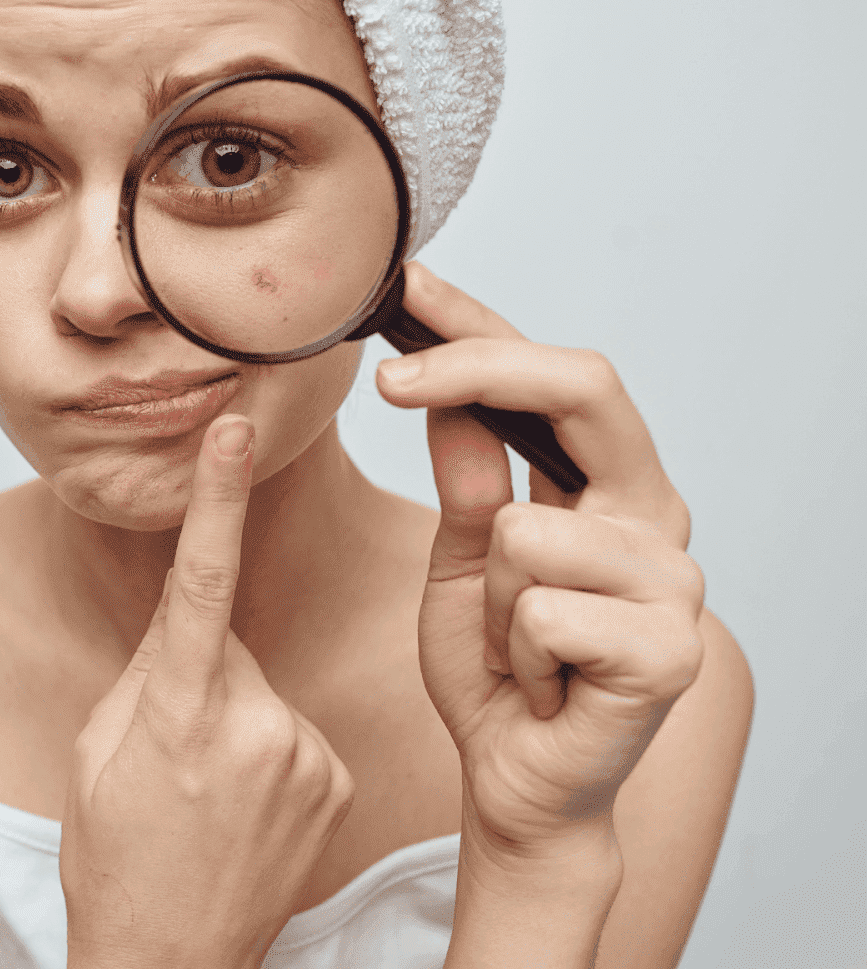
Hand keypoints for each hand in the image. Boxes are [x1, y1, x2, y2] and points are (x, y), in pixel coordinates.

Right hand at [60, 415, 354, 968]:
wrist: (169, 959)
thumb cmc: (115, 860)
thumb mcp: (96, 752)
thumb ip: (143, 671)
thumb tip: (182, 612)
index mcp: (176, 710)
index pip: (200, 579)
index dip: (215, 497)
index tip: (234, 427)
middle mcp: (254, 723)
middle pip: (226, 646)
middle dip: (198, 674)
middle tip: (169, 752)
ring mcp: (306, 755)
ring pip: (262, 691)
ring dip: (235, 721)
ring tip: (207, 796)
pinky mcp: (337, 779)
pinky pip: (296, 732)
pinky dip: (270, 755)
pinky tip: (246, 810)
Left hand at [377, 264, 704, 858]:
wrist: (517, 781)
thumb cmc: (496, 670)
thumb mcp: (462, 561)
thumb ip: (469, 481)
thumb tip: (447, 396)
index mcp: (612, 487)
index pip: (555, 375)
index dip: (482, 324)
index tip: (408, 284)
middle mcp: (658, 518)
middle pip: (583, 389)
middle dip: (476, 372)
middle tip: (389, 385)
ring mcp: (676, 583)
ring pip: (525, 529)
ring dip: (490, 600)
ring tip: (518, 648)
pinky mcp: (670, 652)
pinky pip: (540, 609)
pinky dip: (514, 653)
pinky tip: (544, 686)